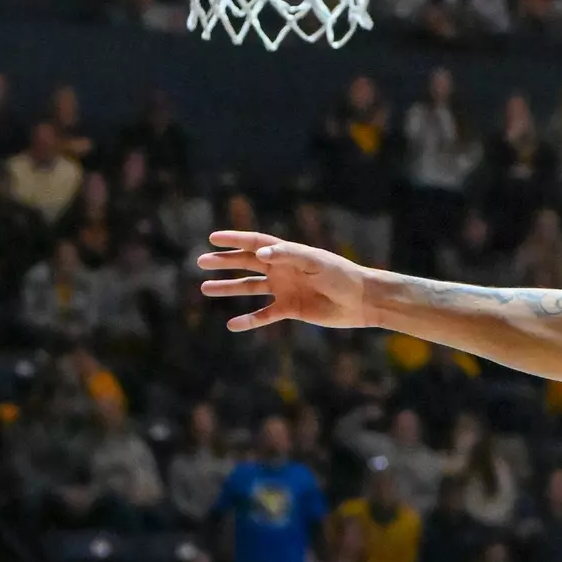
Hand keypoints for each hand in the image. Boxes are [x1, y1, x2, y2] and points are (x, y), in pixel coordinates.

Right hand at [197, 231, 373, 331]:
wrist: (361, 300)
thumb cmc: (342, 275)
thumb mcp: (316, 261)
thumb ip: (289, 255)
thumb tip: (260, 253)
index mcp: (288, 254)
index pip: (256, 243)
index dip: (235, 239)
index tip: (213, 238)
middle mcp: (283, 270)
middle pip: (247, 263)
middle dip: (225, 262)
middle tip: (200, 261)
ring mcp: (285, 289)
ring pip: (250, 288)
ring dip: (229, 288)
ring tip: (205, 289)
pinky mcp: (291, 309)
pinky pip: (265, 315)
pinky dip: (249, 320)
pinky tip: (233, 324)